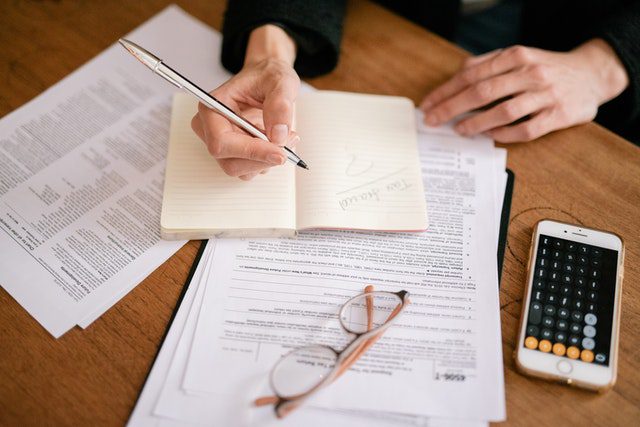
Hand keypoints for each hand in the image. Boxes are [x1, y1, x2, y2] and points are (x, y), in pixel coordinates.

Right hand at [191, 25, 299, 179]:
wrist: (268, 79)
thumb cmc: (268, 76)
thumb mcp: (281, 81)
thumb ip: (280, 104)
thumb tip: (278, 135)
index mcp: (212, 107)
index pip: (221, 142)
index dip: (250, 152)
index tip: (279, 152)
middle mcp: (210, 128)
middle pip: (230, 163)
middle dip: (263, 158)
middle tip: (290, 140)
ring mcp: (221, 143)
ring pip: (242, 170)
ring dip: (268, 160)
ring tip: (287, 136)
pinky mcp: (234, 153)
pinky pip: (250, 169)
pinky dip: (268, 160)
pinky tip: (278, 141)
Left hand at [420, 39, 628, 141]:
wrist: (592, 74)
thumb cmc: (546, 68)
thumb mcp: (518, 56)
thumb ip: (488, 64)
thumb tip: (456, 75)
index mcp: (516, 56)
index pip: (471, 75)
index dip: (446, 91)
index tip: (428, 105)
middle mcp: (530, 73)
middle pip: (482, 92)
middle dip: (451, 108)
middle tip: (433, 121)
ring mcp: (546, 95)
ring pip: (504, 112)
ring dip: (476, 123)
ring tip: (459, 130)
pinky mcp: (559, 115)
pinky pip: (527, 130)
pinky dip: (505, 134)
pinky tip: (490, 135)